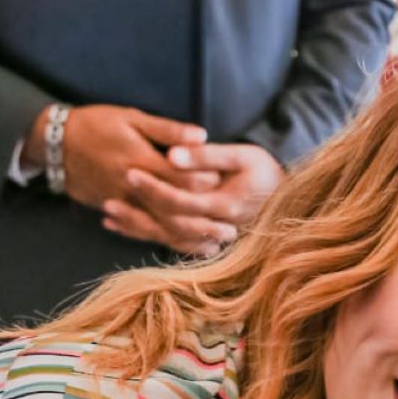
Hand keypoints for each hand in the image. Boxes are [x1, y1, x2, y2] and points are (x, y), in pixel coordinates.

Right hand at [37, 105, 236, 254]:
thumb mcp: (132, 118)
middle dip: (202, 219)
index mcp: (140, 161)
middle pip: (173, 210)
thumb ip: (167, 130)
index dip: (205, 184)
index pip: (180, 178)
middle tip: (231, 227)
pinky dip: (164, 241)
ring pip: (158, 228)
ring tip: (215, 245)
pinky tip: (185, 248)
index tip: (227, 186)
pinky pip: (141, 232)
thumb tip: (202, 136)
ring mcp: (121, 204)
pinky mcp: (113, 212)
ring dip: (187, 238)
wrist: (56, 144)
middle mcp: (131, 188)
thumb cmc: (97, 124)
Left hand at [108, 142, 284, 253]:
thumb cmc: (265, 171)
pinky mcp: (206, 243)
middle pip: (170, 224)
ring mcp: (212, 240)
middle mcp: (217, 229)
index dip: (155, 188)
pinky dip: (147, 235)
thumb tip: (172, 156)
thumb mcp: (242, 154)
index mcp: (225, 205)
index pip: (182, 201)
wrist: (289, 200)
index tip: (130, 172)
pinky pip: (172, 244)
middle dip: (139, 212)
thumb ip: (207, 156)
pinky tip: (123, 227)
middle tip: (108, 197)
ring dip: (137, 228)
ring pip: (168, 239)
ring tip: (108, 215)